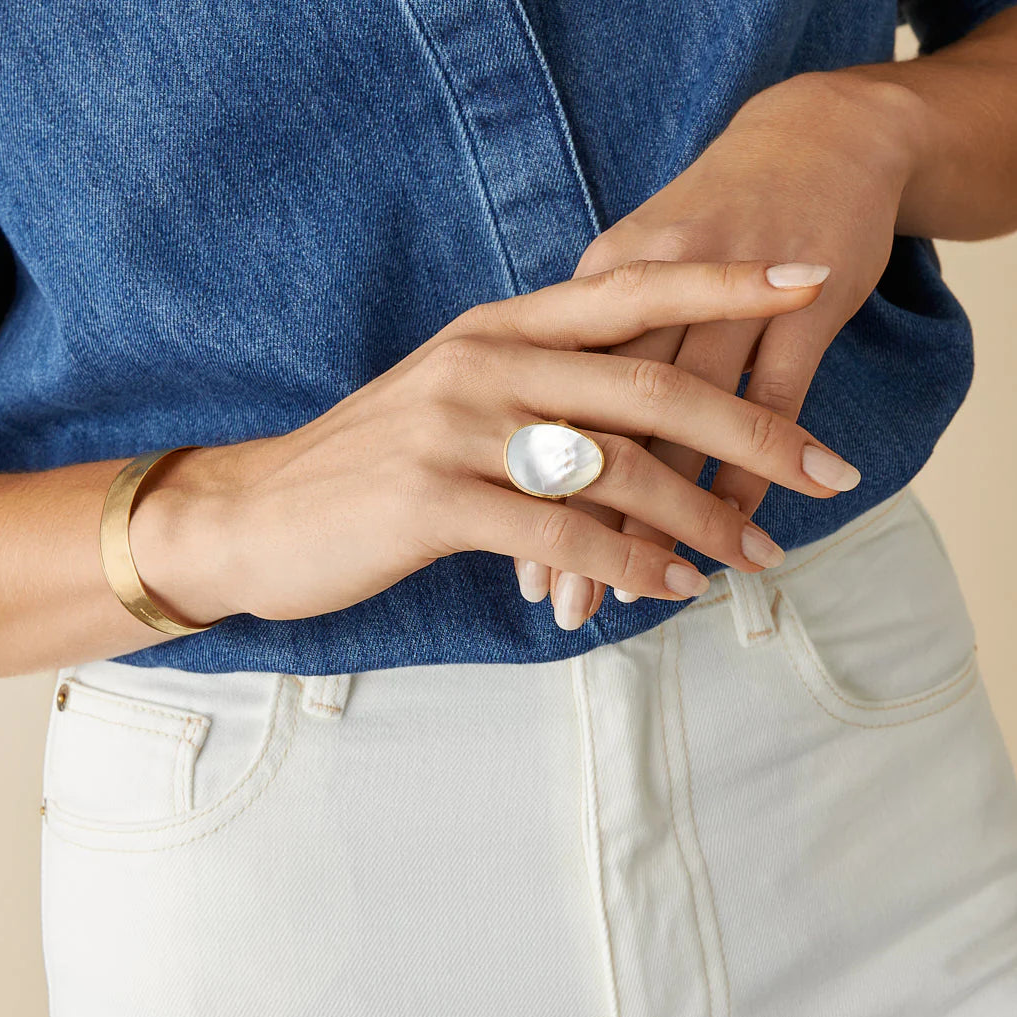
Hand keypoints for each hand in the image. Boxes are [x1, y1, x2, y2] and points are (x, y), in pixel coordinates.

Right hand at [130, 259, 857, 625]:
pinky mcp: (434, 500)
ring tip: (760, 551)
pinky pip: (562, 532)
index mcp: (496, 328)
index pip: (627, 291)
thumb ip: (535, 389)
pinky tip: (671, 587)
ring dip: (703, 517)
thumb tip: (633, 414)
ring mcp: (457, 428)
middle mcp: (484, 363)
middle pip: (650, 387)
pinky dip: (630, 564)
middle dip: (753, 429)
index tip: (804, 281)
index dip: (722, 283)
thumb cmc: (369, 464)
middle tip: (829, 467)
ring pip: (617, 469)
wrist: (252, 514)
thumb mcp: (454, 400)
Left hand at [522, 71, 911, 622]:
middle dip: (583, 524)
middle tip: (565, 608)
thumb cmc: (711, 224)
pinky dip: (751, 471)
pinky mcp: (800, 302)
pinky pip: (770, 399)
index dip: (532, 492)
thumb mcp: (634, 274)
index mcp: (596, 280)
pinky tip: (735, 528)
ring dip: (666, 518)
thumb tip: (541, 448)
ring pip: (681, 424)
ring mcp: (727, 293)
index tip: (520, 569)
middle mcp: (650, 285)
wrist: (811, 141)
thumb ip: (590, 352)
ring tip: (648, 593)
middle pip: (604, 424)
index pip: (550, 407)